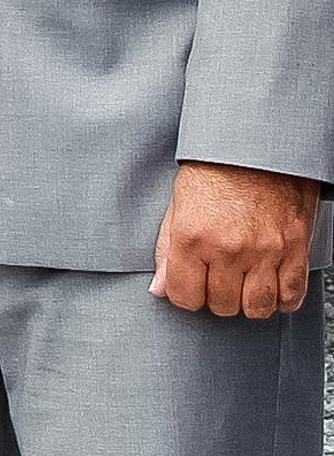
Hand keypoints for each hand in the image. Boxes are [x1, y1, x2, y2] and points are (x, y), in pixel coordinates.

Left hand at [152, 160, 317, 318]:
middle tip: (216, 279)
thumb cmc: (215, 170)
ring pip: (257, 308)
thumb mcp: (177, 205)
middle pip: (221, 305)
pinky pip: (292, 296)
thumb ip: (167, 251)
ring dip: (248, 302)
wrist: (257, 147)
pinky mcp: (295, 250)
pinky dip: (281, 299)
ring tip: (242, 284)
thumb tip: (160, 289)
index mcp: (193, 237)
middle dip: (215, 297)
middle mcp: (229, 248)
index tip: (190, 286)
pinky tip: (270, 285)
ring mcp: (265, 252)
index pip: (184, 296)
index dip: (185, 295)